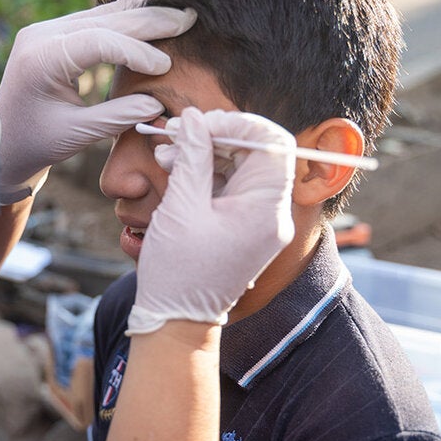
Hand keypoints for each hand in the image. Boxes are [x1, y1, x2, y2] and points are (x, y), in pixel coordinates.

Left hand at [0, 0, 196, 203]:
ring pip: (102, 14)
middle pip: (104, 19)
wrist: (2, 143)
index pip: (100, 42)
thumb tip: (158, 104)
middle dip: (148, 20)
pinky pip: (94, 21)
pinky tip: (150, 12)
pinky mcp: (54, 35)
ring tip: (177, 10)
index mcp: (42, 58)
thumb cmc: (36, 144)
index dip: (137, 51)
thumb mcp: (77, 135)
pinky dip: (125, 19)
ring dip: (141, 13)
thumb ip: (117, 117)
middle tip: (188, 18)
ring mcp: (47, 31)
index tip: (165, 66)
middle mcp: (42, 35)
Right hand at [127, 108, 295, 334]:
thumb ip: (193, 155)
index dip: (239, 124)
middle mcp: (271, 214)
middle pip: (256, 153)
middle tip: (177, 134)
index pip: (273, 143)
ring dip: (205, 153)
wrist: (177, 321)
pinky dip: (205, 173)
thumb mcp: (183, 206)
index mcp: (266, 210)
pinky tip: (175, 167)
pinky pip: (230, 187)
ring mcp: (258, 222)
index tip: (202, 123)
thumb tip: (195, 118)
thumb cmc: (178, 271)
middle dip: (216, 137)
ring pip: (240, 167)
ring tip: (167, 153)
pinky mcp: (242, 227)